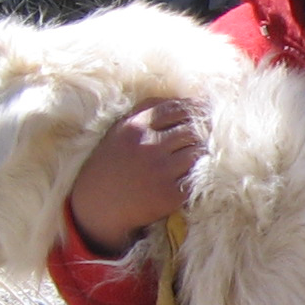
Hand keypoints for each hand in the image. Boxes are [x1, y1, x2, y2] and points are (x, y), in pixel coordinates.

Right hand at [67, 99, 203, 255]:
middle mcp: (148, 147)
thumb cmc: (112, 163)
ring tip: (198, 153)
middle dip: (202, 132)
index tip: (204, 112)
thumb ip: (146, 110)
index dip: (195, 109)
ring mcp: (160, 172)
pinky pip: (196, 177)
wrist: (97, 206)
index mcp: (135, 128)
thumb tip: (183, 98)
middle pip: (192, 131)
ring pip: (198, 153)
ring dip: (202, 152)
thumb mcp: (120, 131)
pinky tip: (191, 173)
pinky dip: (197, 174)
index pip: (177, 109)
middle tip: (208, 135)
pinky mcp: (170, 195)